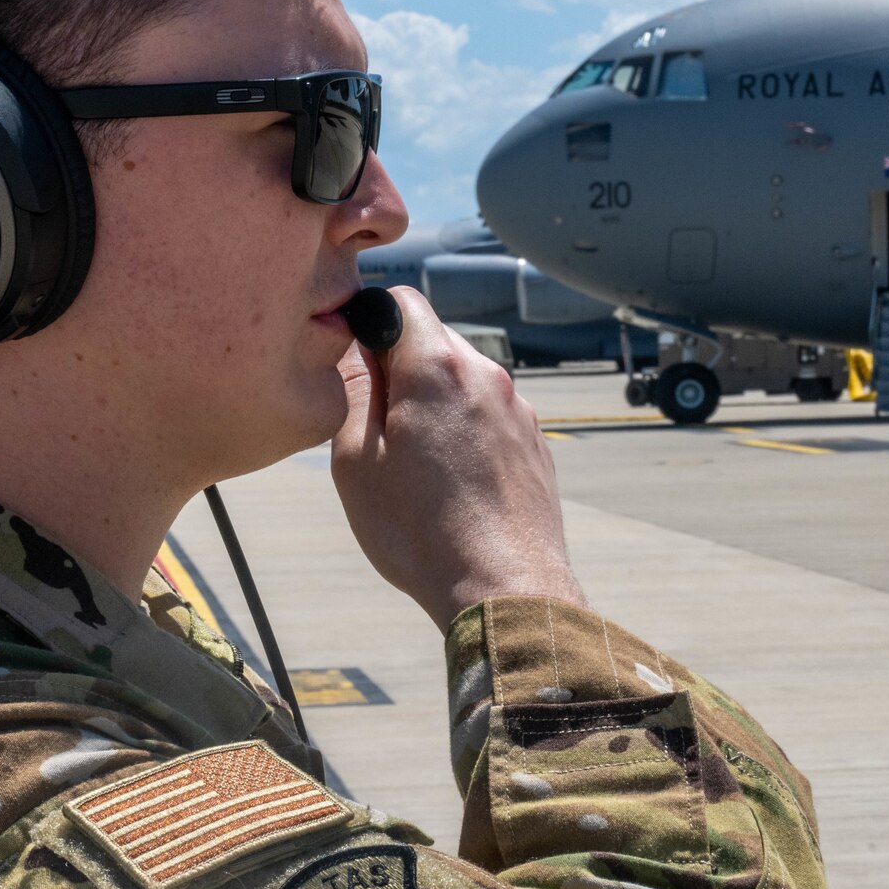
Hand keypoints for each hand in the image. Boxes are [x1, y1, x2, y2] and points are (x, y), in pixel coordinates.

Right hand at [331, 288, 584, 631]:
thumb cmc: (420, 531)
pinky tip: (451, 484)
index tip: (354, 363)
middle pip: (433, 340)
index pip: (401, 299)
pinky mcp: (534, 443)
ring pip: (462, 381)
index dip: (370, 322)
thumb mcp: (357, 459)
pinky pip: (488, 416)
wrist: (504, 588)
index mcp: (438, 367)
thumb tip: (355, 345)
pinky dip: (464, 432)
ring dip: (434, 404)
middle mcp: (487, 375)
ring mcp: (518, 410)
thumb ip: (355, 388)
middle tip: (377, 426)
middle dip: (401, 367)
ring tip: (415, 466)